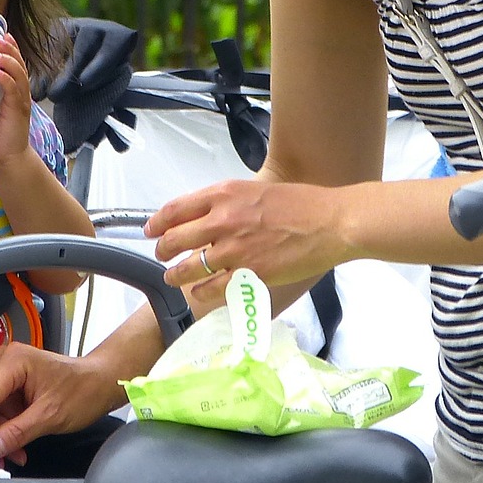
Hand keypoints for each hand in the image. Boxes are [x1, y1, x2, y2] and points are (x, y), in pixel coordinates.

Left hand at [0, 33, 31, 165]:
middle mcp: (18, 90)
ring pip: (18, 73)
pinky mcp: (20, 110)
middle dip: (8, 48)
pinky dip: (6, 79)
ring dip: (7, 61)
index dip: (6, 48)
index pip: (10, 63)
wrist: (4, 155)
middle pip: (17, 63)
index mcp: (9, 87)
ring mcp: (21, 99)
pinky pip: (14, 90)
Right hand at [0, 342, 125, 463]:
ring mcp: (6, 375)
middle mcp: (4, 362)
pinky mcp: (10, 388)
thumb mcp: (49, 416)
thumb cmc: (83, 389)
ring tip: (12, 456)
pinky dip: (4, 432)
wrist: (100, 383)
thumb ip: (16, 433)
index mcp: (13, 360)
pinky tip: (15, 448)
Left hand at [145, 179, 350, 302]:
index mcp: (223, 194)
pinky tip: (198, 292)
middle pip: (174, 239)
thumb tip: (204, 216)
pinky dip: (200, 292)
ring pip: (188, 267)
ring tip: (173, 277)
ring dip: (176, 275)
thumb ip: (227, 202)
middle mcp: (223, 220)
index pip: (175, 210)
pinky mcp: (248, 274)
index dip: (157, 223)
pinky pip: (211, 288)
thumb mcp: (255, 190)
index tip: (151, 230)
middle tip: (162, 255)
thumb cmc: (300, 204)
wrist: (330, 222)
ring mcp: (234, 249)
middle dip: (163, 250)